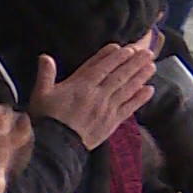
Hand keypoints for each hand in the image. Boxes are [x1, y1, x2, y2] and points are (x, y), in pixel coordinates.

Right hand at [29, 46, 155, 148]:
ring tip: (151, 66)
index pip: (101, 67)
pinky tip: (149, 90)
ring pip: (127, 89)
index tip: (126, 48)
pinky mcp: (112, 122)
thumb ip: (45, 74)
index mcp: (80, 85)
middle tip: (147, 52)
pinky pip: (129, 107)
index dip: (115, 56)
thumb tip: (45, 56)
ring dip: (140, 76)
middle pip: (119, 75)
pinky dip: (140, 98)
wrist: (57, 145)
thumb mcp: (41, 94)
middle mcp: (98, 94)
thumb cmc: (47, 118)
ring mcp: (107, 108)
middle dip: (134, 62)